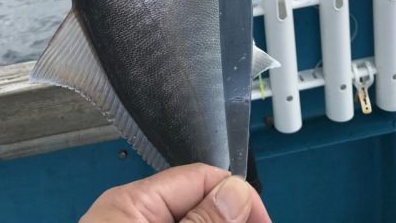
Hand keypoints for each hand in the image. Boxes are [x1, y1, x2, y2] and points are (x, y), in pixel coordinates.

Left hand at [80, 163, 271, 222]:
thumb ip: (201, 221)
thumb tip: (237, 191)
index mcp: (133, 201)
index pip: (201, 176)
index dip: (238, 196)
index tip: (263, 221)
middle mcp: (135, 213)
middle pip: (202, 200)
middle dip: (233, 215)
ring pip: (195, 216)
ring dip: (223, 221)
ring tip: (249, 220)